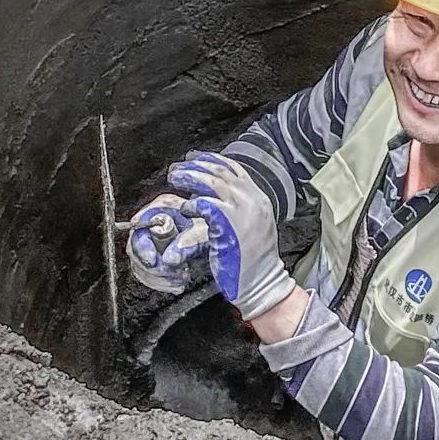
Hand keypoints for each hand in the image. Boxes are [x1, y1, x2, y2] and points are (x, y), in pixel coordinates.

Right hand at [126, 194, 208, 294]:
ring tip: (178, 280)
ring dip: (158, 277)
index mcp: (162, 207)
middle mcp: (155, 221)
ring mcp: (154, 239)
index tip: (152, 261)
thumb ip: (188, 242)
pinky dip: (162, 281)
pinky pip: (150, 271)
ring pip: (141, 263)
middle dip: (152, 266)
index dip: (142, 246)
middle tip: (170, 274)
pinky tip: (177, 283)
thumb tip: (169, 258)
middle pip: (136, 248)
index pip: (139, 228)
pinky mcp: (158, 254)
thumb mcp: (204, 232)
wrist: (224, 231)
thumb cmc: (215, 224)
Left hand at [167, 154, 292, 320]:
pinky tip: (185, 207)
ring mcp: (242, 212)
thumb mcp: (253, 226)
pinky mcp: (229, 226)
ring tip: (175, 177)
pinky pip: (207, 206)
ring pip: (214, 183)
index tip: (195, 157)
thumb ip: (239, 208)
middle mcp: (253, 201)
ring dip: (191, 177)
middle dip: (197, 166)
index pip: (235, 170)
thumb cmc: (254, 260)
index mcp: (259, 199)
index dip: (213, 160)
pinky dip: (193, 203)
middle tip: (178, 168)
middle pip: (222, 172)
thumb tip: (214, 197)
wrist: (263, 281)